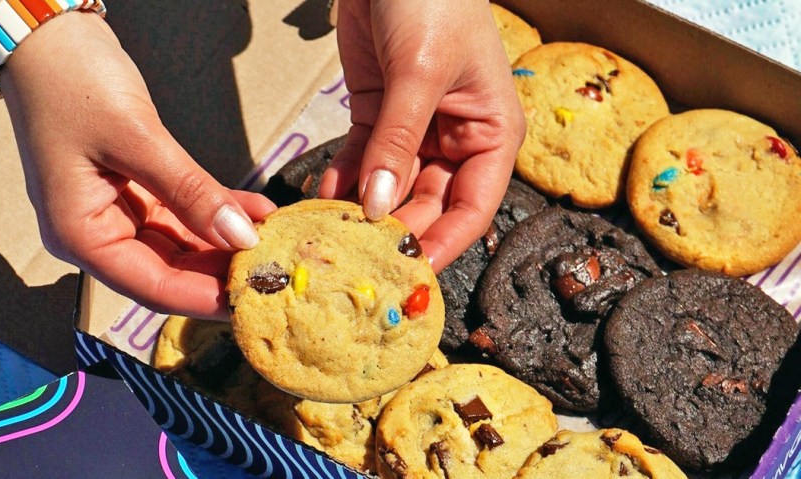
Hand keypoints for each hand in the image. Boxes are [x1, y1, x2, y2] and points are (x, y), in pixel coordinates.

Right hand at [0, 12, 274, 318]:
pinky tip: (258, 211)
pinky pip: (184, 213)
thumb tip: (241, 238)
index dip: (206, 297)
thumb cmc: (71, 81)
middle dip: (223, 270)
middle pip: (170, 271)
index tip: (255, 298)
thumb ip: (190, 191)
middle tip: (276, 270)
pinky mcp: (135, 190)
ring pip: (182, 244)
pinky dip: (218, 211)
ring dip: (227, 240)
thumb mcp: (137, 138)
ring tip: (276, 239)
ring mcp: (116, 213)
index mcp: (80, 235)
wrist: (48, 36)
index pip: (152, 287)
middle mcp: (96, 234)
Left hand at [318, 0, 525, 271]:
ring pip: (391, 187)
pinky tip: (321, 198)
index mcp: (490, 132)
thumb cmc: (430, 0)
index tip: (410, 274)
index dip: (445, 244)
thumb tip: (378, 206)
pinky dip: (343, 179)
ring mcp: (415, 129)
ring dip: (363, 210)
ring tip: (332, 236)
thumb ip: (398, 142)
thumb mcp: (420, 72)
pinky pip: (362, 159)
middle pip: (428, 204)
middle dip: (395, 231)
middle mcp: (456, 138)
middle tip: (358, 259)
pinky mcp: (377, 114)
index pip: (472, 206)